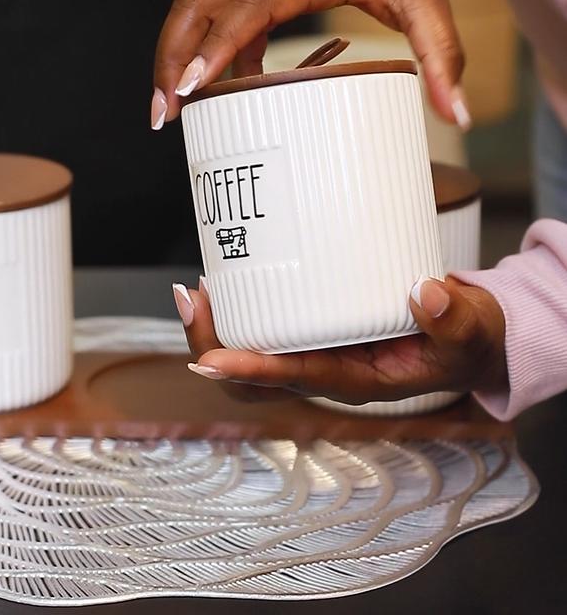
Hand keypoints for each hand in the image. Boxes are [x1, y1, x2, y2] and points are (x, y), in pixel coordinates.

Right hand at [151, 0, 469, 130]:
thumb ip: (441, 53)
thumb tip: (455, 112)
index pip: (246, 7)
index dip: (215, 46)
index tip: (192, 87)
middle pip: (194, 7)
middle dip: (170, 60)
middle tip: (163, 114)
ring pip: (188, 8)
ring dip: (171, 55)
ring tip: (169, 108)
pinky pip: (206, 16)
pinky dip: (198, 52)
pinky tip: (212, 89)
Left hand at [171, 277, 506, 403]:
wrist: (464, 339)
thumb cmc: (462, 340)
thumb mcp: (469, 332)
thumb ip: (455, 320)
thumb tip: (426, 294)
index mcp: (357, 380)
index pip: (295, 379)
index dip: (251, 371)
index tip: (211, 359)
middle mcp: (325, 370)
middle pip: (252, 382)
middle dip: (212, 346)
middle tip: (191, 301)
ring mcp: (315, 352)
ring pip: (249, 358)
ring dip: (215, 330)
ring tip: (194, 290)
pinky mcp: (313, 329)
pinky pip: (265, 330)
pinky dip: (237, 310)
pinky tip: (224, 278)